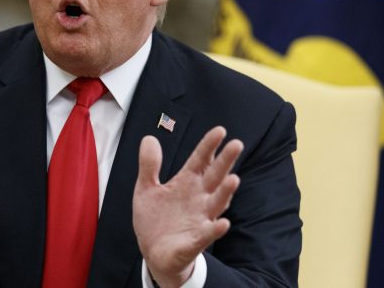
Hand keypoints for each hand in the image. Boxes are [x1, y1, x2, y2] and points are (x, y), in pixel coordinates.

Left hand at [133, 126, 242, 287]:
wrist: (153, 252)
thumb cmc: (155, 218)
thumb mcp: (146, 188)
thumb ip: (149, 165)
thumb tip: (149, 138)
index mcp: (186, 182)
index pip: (200, 160)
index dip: (209, 146)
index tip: (220, 130)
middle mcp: (198, 198)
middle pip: (214, 176)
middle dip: (225, 162)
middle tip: (236, 144)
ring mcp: (200, 218)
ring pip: (217, 203)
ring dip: (225, 192)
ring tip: (234, 179)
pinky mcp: (195, 240)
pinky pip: (207, 234)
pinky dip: (215, 229)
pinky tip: (223, 223)